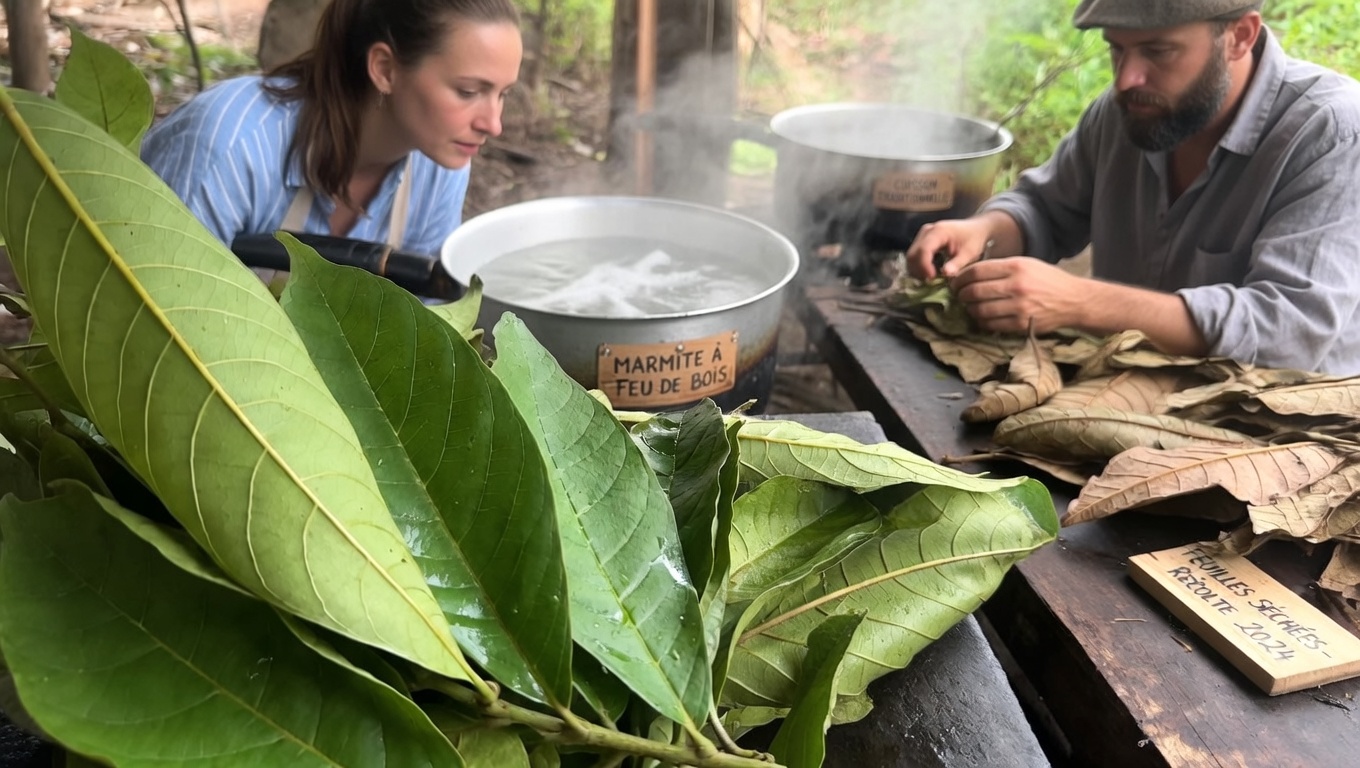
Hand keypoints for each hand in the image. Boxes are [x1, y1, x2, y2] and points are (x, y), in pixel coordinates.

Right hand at [905, 219, 994, 279]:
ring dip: (917, 270)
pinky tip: (930, 273)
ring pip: (911, 256)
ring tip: (931, 279)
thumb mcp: (969, 253)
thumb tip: (945, 274)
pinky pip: (914, 256)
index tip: (932, 279)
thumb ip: (957, 264)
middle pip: (913, 254)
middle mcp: (927, 231)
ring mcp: (922, 235)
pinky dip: (919, 267)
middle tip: (931, 282)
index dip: (924, 266)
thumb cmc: (974, 240)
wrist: (975, 229)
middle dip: (919, 270)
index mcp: (939, 231)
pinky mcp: (922, 241)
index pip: (924, 250)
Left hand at [949, 257, 1085, 334]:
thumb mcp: (1027, 264)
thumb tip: (971, 275)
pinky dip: (981, 322)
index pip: (977, 271)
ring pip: (980, 310)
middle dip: (961, 295)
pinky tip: (981, 318)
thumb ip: (1001, 268)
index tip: (955, 282)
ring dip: (970, 310)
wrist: (1074, 300)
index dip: (961, 278)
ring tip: (969, 307)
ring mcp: (1019, 306)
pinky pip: (991, 325)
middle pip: (975, 291)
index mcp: (1016, 266)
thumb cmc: (1048, 280)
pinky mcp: (1021, 324)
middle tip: (959, 296)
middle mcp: (1016, 285)